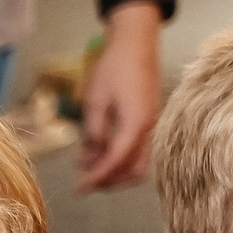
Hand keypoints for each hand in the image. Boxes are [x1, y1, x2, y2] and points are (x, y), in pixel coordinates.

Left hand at [77, 8, 162, 191]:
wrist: (136, 43)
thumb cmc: (114, 67)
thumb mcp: (95, 102)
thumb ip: (93, 133)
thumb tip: (88, 161)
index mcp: (137, 122)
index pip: (117, 161)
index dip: (97, 178)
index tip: (79, 189)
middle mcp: (149, 127)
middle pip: (134, 170)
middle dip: (110, 181)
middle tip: (85, 184)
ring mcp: (152, 124)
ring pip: (138, 161)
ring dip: (114, 170)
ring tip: (87, 169)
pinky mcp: (148, 119)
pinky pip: (137, 148)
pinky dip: (118, 156)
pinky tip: (95, 153)